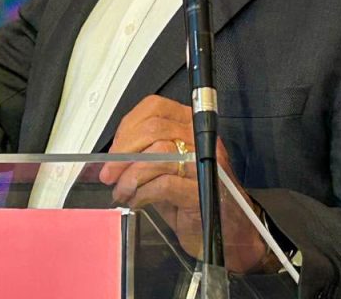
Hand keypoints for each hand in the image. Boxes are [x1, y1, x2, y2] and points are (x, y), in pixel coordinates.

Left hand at [98, 95, 268, 272]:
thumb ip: (146, 155)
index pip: (156, 108)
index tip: (115, 149)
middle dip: (124, 152)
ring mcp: (205, 164)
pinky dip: (143, 192)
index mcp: (192, 126)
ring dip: (131, 175)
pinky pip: (165, 183)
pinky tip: (138, 201)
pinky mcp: (202, 192)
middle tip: (110, 173)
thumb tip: (113, 155)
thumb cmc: (196, 199)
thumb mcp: (168, 169)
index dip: (128, 127)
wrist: (229, 232)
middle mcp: (201, 140)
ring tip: (123, 191)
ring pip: (159, 154)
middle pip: (155, 129)